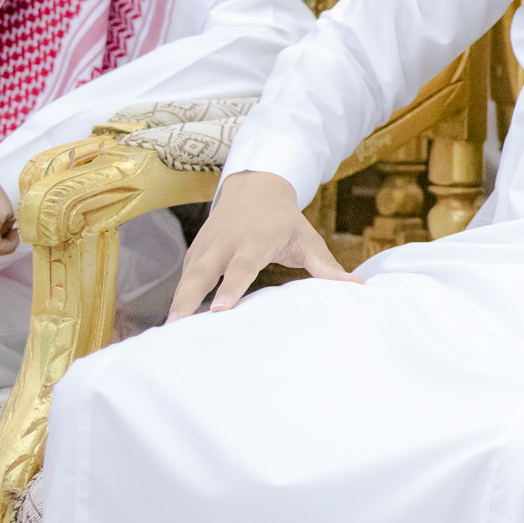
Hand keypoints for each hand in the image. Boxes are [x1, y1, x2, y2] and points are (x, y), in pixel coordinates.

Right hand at [168, 170, 357, 319]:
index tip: (220, 310)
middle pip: (203, 273)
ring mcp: (206, 246)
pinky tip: (173, 324)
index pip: (241, 267)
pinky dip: (176, 297)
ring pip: (187, 276)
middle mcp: (226, 243)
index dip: (230, 288)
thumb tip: (356, 285)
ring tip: (167, 335)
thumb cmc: (285, 220)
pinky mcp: (194, 252)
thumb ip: (326, 266)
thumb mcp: (307, 239)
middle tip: (176, 327)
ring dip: (177, 302)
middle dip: (189, 298)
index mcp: (255, 240)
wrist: (255, 187)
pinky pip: (183, 277)